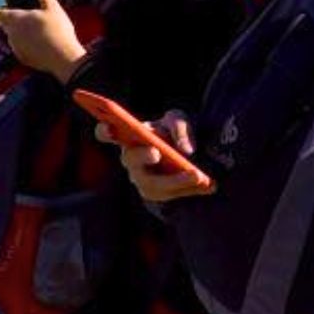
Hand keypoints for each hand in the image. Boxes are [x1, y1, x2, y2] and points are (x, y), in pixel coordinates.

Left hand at [0, 0, 83, 82]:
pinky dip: (28, 45)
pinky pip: (21, 48)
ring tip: (42, 32)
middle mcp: (11, 34)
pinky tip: (43, 44)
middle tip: (36, 19)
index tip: (20, 8)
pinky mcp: (22, 59)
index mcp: (15, 19)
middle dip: (17, 21)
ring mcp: (15, 48)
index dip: (7, 9)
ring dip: (23, 33)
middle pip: (7, 24)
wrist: (64, 58)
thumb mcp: (51, 5)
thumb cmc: (58, 29)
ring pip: (14, 37)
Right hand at [95, 111, 210, 201]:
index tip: (110, 127)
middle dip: (142, 156)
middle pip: (130, 160)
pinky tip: (209, 184)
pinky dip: (189, 188)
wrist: (190, 153)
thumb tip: (185, 150)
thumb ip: (180, 127)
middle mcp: (130, 159)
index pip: (106, 133)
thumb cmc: (175, 132)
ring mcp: (141, 178)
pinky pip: (170, 194)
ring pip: (152, 184)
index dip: (104, 130)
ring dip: (175, 180)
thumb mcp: (180, 119)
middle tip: (156, 153)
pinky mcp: (156, 193)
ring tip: (197, 175)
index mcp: (128, 136)